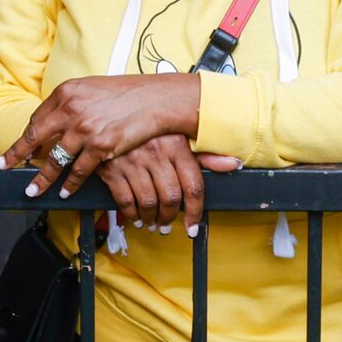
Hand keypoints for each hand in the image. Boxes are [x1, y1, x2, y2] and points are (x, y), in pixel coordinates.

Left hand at [0, 75, 202, 197]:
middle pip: (35, 138)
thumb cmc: (126, 93)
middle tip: (2, 167)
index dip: (26, 138)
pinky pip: (79, 171)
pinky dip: (70, 184)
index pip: (37, 119)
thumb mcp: (91, 89)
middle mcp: (71, 109)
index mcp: (66, 92)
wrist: (156, 98)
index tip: (15, 151)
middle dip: (16, 156)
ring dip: (41, 179)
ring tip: (31, 191)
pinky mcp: (100, 146)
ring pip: (54, 160)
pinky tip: (64, 192)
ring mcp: (84, 129)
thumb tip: (53, 122)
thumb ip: (71, 104)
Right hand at [98, 137, 244, 233]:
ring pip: (148, 202)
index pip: (193, 186)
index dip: (195, 212)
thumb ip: (205, 154)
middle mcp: (156, 152)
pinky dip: (131, 214)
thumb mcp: (178, 135)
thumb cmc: (148, 128)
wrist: (107, 115)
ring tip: (152, 222)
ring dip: (151, 218)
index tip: (192, 226)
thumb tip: (234, 164)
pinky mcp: (112, 168)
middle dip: (170, 217)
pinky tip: (136, 216)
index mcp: (177, 144)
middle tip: (167, 224)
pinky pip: (125, 200)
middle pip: (171, 197)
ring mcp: (133, 161)